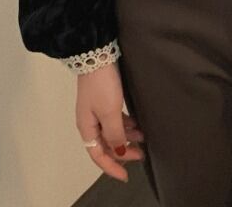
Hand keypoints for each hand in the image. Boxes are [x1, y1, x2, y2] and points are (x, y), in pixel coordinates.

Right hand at [76, 62, 145, 181]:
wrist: (96, 56)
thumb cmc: (102, 85)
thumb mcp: (110, 112)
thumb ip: (115, 134)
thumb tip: (119, 152)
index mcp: (87, 128)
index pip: (98, 155)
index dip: (111, 167)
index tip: (126, 176)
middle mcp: (89, 122)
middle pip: (106, 144)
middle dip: (123, 152)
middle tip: (141, 154)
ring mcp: (96, 110)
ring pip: (112, 131)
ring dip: (127, 136)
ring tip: (144, 137)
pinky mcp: (104, 99)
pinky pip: (115, 119)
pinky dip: (126, 124)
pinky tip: (137, 123)